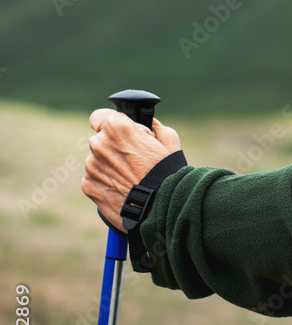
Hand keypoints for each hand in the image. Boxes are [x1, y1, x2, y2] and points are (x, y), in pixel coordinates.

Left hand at [82, 110, 181, 231]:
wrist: (160, 208)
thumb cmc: (168, 172)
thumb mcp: (169, 141)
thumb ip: (154, 126)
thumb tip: (147, 123)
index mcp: (117, 128)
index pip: (99, 116)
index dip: (109, 123)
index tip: (118, 132)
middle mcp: (99, 144)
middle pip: (100, 140)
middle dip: (114, 148)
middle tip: (134, 161)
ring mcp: (91, 166)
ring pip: (98, 161)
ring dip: (111, 166)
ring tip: (131, 180)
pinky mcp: (88, 185)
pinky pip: (95, 179)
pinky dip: (106, 183)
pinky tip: (124, 190)